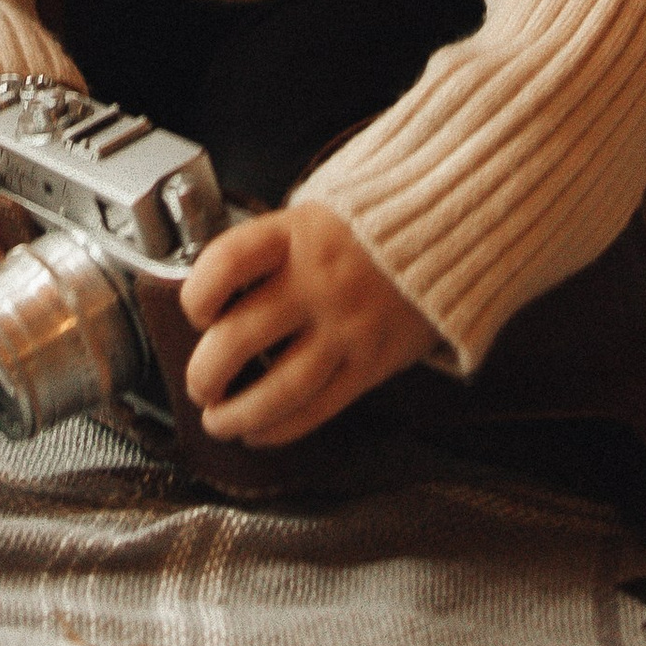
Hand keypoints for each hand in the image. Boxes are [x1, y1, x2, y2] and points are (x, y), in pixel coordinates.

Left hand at [178, 203, 439, 447]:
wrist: (449, 230)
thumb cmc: (371, 226)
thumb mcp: (315, 214)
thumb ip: (270, 249)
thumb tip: (218, 291)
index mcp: (297, 234)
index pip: (227, 263)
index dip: (196, 293)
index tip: (195, 312)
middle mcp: (319, 281)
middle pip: (240, 336)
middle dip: (205, 372)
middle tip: (199, 385)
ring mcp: (348, 325)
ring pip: (279, 387)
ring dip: (237, 414)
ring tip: (219, 420)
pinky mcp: (373, 362)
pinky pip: (319, 407)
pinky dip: (282, 427)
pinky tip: (259, 432)